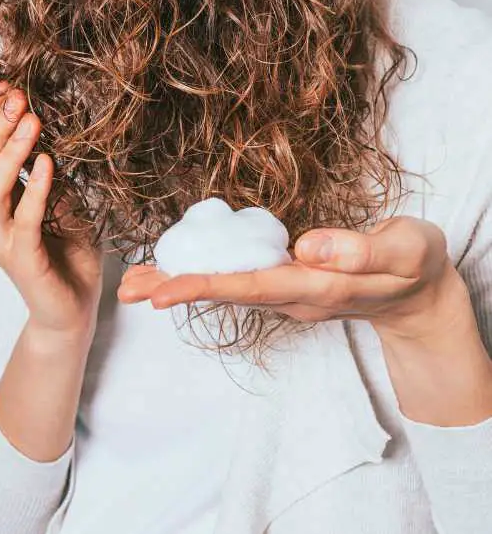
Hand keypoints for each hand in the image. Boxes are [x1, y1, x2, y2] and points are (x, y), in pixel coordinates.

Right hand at [0, 79, 103, 338]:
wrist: (71, 310)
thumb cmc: (66, 255)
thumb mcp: (61, 201)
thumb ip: (47, 172)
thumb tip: (46, 127)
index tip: (4, 86)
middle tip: (18, 96)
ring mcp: (0, 241)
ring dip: (11, 151)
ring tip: (31, 120)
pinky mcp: (22, 259)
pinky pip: (23, 219)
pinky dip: (34, 188)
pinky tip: (48, 164)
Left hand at [117, 215, 475, 342]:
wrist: (416, 290)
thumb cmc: (413, 265)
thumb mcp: (406, 250)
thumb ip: (362, 251)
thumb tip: (306, 247)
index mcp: (317, 287)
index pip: (254, 287)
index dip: (207, 287)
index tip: (165, 292)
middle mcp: (292, 295)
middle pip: (226, 293)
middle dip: (176, 290)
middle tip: (127, 290)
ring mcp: (285, 292)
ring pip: (225, 288)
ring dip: (178, 285)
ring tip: (131, 284)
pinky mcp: (282, 282)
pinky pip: (234, 279)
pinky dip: (200, 274)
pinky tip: (170, 270)